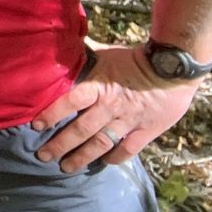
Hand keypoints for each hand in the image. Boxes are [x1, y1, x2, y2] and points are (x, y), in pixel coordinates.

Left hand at [29, 43, 199, 170]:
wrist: (174, 68)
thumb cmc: (136, 59)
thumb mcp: (106, 54)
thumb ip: (85, 57)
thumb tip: (63, 45)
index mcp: (98, 86)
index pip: (70, 102)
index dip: (52, 114)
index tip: (37, 126)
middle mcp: (110, 107)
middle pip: (81, 129)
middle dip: (60, 145)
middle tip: (43, 156)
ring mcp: (128, 121)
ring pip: (101, 143)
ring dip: (82, 157)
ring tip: (66, 167)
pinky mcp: (146, 130)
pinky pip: (127, 149)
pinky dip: (114, 158)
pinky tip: (103, 163)